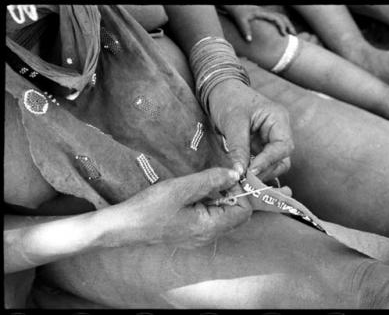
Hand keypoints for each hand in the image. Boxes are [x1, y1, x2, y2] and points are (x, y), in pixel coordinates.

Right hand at [102, 167, 251, 248]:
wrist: (123, 226)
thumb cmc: (151, 207)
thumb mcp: (183, 188)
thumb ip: (211, 180)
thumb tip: (236, 173)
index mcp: (210, 227)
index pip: (244, 211)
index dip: (240, 191)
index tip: (226, 177)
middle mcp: (209, 236)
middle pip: (236, 215)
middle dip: (232, 194)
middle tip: (215, 178)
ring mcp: (199, 237)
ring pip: (223, 216)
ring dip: (220, 197)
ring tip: (202, 184)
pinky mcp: (190, 234)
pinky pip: (210, 218)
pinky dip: (209, 204)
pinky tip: (194, 194)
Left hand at [208, 80, 293, 181]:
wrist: (220, 91)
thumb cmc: (229, 100)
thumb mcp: (233, 123)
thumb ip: (238, 148)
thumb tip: (240, 172)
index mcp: (278, 119)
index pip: (283, 146)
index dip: (269, 161)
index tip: (251, 171)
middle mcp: (279, 131)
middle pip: (282, 159)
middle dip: (265, 170)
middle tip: (245, 179)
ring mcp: (271, 140)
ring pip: (274, 164)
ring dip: (260, 173)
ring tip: (242, 179)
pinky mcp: (261, 147)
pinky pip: (263, 164)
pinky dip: (254, 171)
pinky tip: (242, 175)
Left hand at [223, 5, 295, 41]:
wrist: (236, 6)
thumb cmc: (238, 13)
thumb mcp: (240, 21)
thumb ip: (245, 30)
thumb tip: (249, 41)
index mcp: (262, 13)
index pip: (276, 18)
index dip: (282, 26)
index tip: (284, 34)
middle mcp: (267, 13)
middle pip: (282, 17)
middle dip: (289, 26)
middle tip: (294, 36)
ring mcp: (267, 14)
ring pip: (281, 17)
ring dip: (288, 25)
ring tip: (292, 35)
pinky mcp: (265, 16)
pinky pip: (277, 19)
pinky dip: (283, 25)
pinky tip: (284, 32)